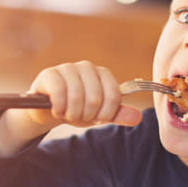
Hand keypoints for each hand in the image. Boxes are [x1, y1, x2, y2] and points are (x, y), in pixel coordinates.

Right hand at [26, 61, 141, 128]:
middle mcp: (87, 67)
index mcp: (103, 74)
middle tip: (79, 117)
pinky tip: (57, 111)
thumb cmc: (78, 109)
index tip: (98, 119)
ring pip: (77, 96)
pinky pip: (59, 92)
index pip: (114, 95)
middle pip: (96, 98)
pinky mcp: (50, 74)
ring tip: (67, 114)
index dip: (106, 113)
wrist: (50, 110)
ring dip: (72, 113)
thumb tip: (137, 117)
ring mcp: (68, 68)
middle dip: (87, 115)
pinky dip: (59, 108)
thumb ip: (118, 115)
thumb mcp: (99, 115)